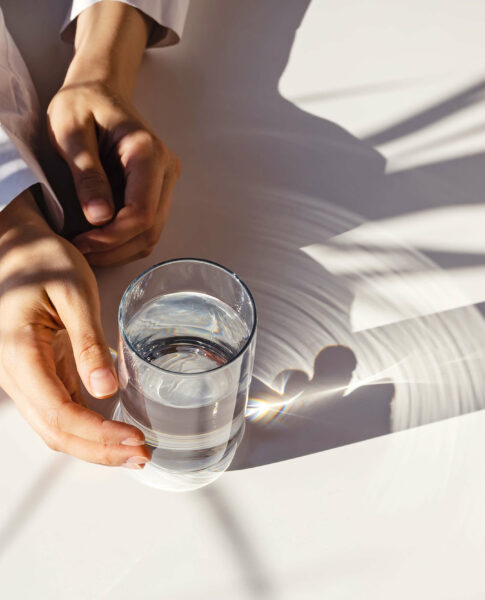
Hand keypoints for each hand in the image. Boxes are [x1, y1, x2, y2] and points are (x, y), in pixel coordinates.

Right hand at [0, 190, 150, 466]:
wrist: (16, 249)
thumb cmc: (43, 261)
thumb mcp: (72, 293)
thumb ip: (87, 341)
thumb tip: (106, 389)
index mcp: (19, 352)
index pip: (59, 412)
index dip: (98, 434)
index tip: (135, 440)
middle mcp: (15, 373)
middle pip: (55, 431)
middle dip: (100, 450)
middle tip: (143, 454)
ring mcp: (24, 377)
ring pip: (54, 428)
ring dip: (93, 445)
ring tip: (133, 449)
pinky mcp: (38, 373)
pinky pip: (59, 412)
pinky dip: (87, 428)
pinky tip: (114, 430)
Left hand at [47, 81, 180, 266]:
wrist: (98, 90)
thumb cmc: (81, 104)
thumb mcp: (70, 131)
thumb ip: (86, 174)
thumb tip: (100, 217)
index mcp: (147, 152)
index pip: (141, 212)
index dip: (112, 237)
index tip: (80, 243)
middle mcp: (166, 168)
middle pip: (151, 229)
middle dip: (115, 249)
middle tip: (79, 251)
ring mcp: (166, 180)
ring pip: (152, 234)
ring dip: (120, 250)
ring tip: (87, 247)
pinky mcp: (158, 189)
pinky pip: (147, 226)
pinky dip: (124, 241)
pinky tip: (99, 238)